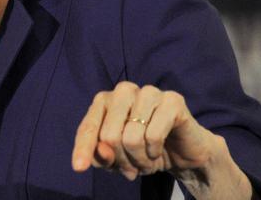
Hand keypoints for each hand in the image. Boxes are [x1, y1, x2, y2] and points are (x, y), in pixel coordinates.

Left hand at [71, 82, 229, 183]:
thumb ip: (102, 155)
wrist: (183, 154)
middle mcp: (124, 91)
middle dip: (120, 160)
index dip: (83, 148)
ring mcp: (149, 92)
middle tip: (130, 170)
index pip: (88, 126)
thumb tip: (102, 151)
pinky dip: (154, 152)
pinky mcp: (172, 100)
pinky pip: (153, 135)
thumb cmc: (143, 151)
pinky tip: (158, 150)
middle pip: (109, 135)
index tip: (78, 168)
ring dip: (139, 159)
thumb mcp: (117, 159)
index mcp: (105, 100)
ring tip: (146, 160)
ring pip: (131, 137)